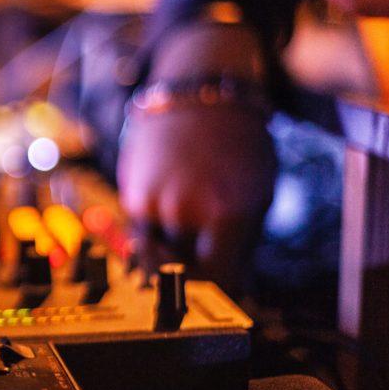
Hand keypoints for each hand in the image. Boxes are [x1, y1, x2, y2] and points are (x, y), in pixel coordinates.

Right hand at [117, 24, 274, 292]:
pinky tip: (173, 205)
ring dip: (173, 251)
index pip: (218, 280)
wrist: (198, 96)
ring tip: (190, 227)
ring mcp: (153, 202)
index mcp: (226, 212)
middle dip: (197, 271)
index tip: (225, 293)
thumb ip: (240, 244)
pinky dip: (157, 229)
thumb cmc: (237, 144)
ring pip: (159, 254)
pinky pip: (144, 231)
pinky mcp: (131, 193)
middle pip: (185, 271)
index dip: (222, 291)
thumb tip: (228, 287)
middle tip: (208, 260)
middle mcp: (184, 210)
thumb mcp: (257, 194)